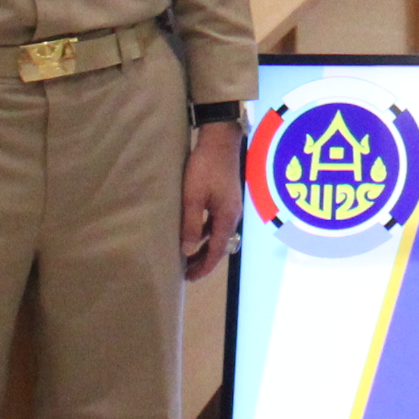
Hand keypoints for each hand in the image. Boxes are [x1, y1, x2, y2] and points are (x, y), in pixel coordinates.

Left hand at [182, 121, 245, 279]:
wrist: (220, 140)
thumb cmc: (204, 168)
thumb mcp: (193, 198)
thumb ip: (191, 225)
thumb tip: (188, 251)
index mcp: (227, 218)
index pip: (216, 251)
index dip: (203, 267)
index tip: (189, 278)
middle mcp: (232, 215)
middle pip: (219, 245)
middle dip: (203, 260)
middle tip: (186, 273)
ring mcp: (230, 205)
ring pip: (216, 234)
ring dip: (203, 246)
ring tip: (187, 256)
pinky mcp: (226, 197)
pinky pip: (215, 222)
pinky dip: (205, 232)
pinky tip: (194, 232)